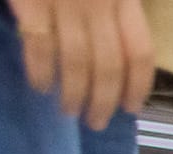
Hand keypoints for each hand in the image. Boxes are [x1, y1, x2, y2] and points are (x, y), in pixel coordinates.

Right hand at [9, 0, 153, 129]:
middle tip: (96, 122)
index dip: (139, 86)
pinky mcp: (32, 2)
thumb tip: (126, 45)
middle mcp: (99, 4)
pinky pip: (37, 43)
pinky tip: (39, 85)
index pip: (140, 52)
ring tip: (68, 111)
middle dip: (104, 101)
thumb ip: (121, 7)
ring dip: (73, 94)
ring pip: (77, 61)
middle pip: (110, 66)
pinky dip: (39, 70)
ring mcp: (65, 3)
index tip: (133, 109)